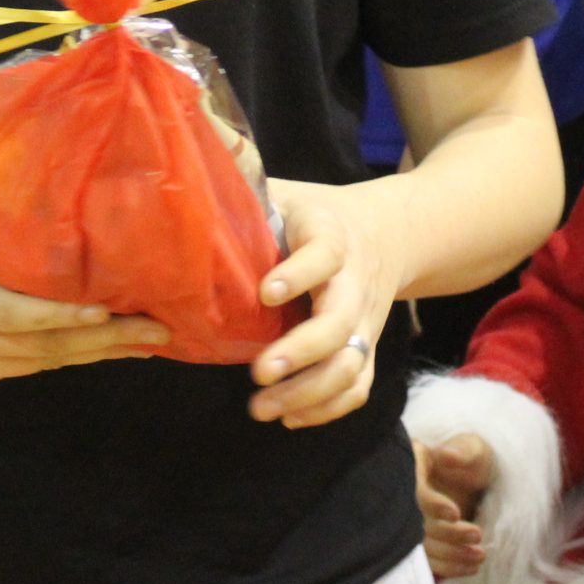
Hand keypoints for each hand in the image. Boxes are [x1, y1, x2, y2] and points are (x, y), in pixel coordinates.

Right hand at [0, 137, 169, 388]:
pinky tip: (110, 346)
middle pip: (36, 347)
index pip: (5, 312)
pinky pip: (26, 367)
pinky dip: (69, 356)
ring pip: (39, 363)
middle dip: (102, 342)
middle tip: (159, 329)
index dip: (57, 316)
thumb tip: (4, 114)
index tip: (104, 309)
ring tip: (152, 339)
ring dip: (96, 354)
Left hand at [249, 178, 404, 427]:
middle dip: (300, 353)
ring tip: (260, 407)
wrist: (389, 232)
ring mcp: (365, 321)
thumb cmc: (317, 215)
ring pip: (351, 365)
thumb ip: (247, 186)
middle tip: (257, 373)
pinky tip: (289, 417)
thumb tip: (194, 165)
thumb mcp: (287, 193)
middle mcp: (354, 282)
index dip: (298, 274)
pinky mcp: (367, 347)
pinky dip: (328, 409)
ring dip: (308, 393)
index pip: (323, 254)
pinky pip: (359, 387)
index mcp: (332, 236)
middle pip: (340, 324)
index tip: (265, 291)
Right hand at [413, 433, 494, 577]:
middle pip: (418, 524)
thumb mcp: (471, 448)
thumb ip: (461, 451)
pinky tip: (472, 567)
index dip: (431, 505)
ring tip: (480, 555)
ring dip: (452, 555)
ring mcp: (411, 523)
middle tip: (478, 534)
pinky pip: (430, 561)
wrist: (473, 478)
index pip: (413, 492)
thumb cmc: (471, 458)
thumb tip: (446, 455)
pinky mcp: (422, 543)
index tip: (455, 513)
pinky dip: (450, 567)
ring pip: (424, 548)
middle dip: (449, 533)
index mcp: (410, 468)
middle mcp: (404, 498)